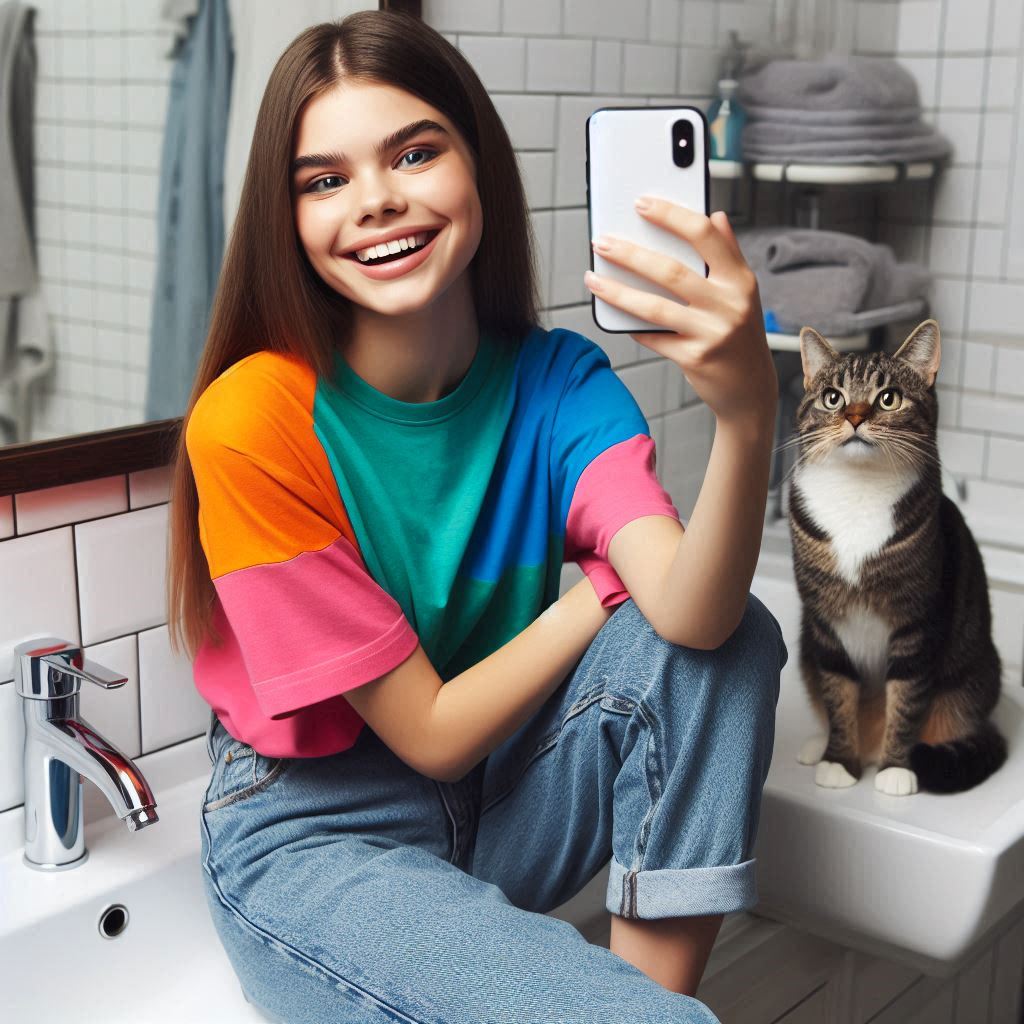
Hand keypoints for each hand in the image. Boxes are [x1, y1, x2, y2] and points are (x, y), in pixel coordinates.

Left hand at [585, 198, 777, 426]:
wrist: (750, 389)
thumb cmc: (740, 334)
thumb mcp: (743, 293)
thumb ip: (728, 254)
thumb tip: (716, 216)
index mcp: (740, 280)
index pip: (704, 236)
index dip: (671, 216)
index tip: (641, 203)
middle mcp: (729, 305)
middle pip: (671, 271)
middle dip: (630, 254)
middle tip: (601, 242)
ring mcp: (712, 333)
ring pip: (654, 307)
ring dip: (617, 291)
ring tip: (592, 279)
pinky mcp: (695, 359)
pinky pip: (653, 338)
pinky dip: (632, 326)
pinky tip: (615, 317)